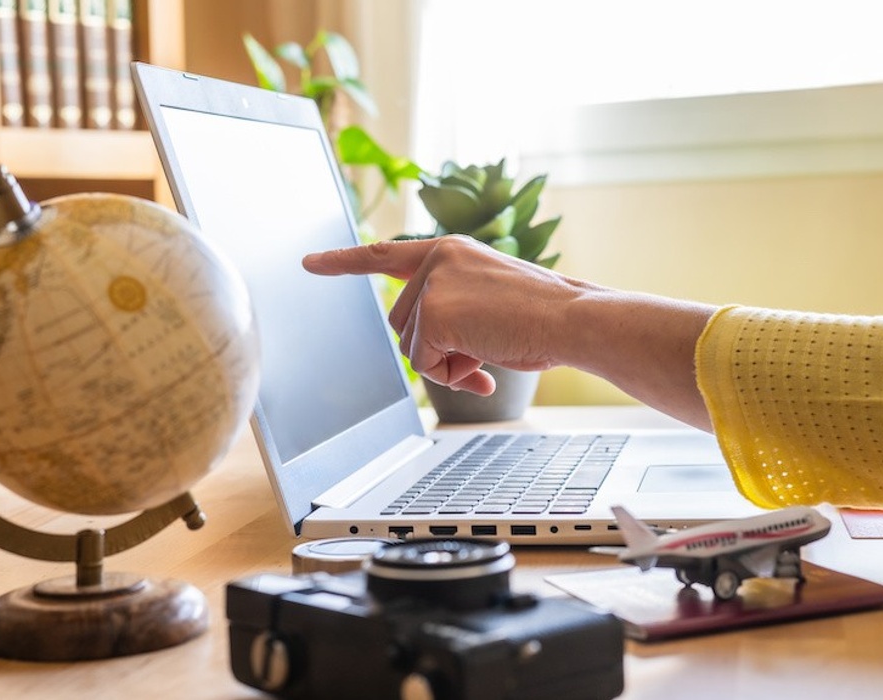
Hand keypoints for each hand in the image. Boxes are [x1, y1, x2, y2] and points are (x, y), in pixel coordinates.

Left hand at [303, 236, 589, 394]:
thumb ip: (453, 310)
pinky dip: (453, 374)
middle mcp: (437, 258)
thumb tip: (429, 354)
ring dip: (448, 362)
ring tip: (491, 348)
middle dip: (436, 348)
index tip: (309, 262)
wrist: (572, 319)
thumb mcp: (490, 300)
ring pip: (412, 347)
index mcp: (450, 250)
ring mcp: (434, 284)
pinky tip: (485, 360)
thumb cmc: (544, 317)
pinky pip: (425, 363)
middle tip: (483, 347)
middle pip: (401, 323)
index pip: (386, 255)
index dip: (344, 262)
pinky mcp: (435, 312)